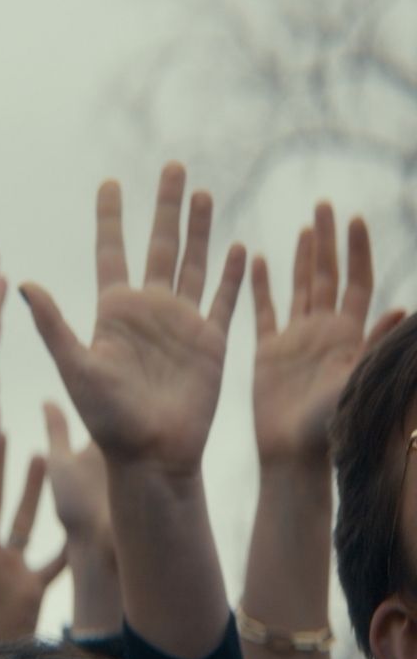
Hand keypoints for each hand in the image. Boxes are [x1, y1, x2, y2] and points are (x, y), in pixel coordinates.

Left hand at [22, 163, 246, 472]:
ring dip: (199, 228)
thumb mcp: (75, 368)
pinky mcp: (210, 342)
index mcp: (112, 312)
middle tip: (173, 165)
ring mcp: (180, 324)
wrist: (149, 456)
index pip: (111, 250)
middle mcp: (147, 311)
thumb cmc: (106, 420)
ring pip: (193, 262)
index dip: (112, 216)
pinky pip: (226, 300)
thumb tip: (25, 283)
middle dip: (165, 206)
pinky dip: (235, 274)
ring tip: (203, 192)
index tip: (111, 181)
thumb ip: (54, 325)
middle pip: (158, 245)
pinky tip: (241, 247)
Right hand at [250, 206, 404, 467]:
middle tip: (325, 204)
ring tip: (305, 227)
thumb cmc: (331, 424)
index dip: (356, 251)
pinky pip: (264, 311)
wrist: (296, 453)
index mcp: (347, 334)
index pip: (355, 281)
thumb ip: (378, 346)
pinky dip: (260, 285)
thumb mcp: (360, 380)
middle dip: (328, 240)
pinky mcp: (269, 352)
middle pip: (327, 275)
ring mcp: (297, 339)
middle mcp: (325, 330)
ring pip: (299, 288)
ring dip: (301, 257)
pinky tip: (256, 260)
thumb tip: (408, 310)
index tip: (355, 219)